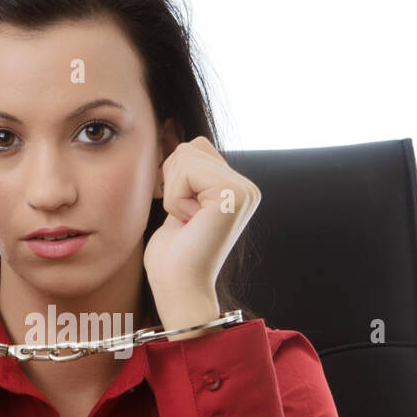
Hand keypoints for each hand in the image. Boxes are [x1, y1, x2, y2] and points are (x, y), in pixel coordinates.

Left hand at [143, 136, 260, 331]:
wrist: (177, 288)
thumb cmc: (172, 254)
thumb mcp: (178, 201)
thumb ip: (184, 171)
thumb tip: (170, 129)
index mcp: (236, 187)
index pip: (193, 147)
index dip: (174, 178)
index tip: (184, 215)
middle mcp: (247, 187)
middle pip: (189, 147)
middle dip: (172, 183)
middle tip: (185, 220)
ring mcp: (244, 191)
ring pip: (184, 156)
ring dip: (173, 192)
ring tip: (188, 222)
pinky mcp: (233, 196)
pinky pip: (185, 173)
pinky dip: (175, 199)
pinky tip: (190, 224)